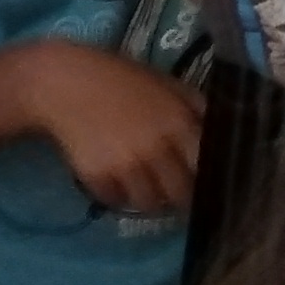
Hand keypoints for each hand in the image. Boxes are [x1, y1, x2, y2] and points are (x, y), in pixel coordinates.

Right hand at [31, 45, 201, 214]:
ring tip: (139, 181)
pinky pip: (117, 201)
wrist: (63, 84)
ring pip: (150, 204)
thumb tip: (222, 132)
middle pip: (182, 195)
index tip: (203, 182)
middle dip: (178, 195)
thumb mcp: (165, 84)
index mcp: (179, 123)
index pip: (206, 169)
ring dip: (147, 197)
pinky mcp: (99, 179)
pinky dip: (117, 194)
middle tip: (170, 187)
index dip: (207, 180)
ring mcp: (128, 167)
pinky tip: (112, 175)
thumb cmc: (119, 80)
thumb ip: (195, 107)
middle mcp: (157, 149)